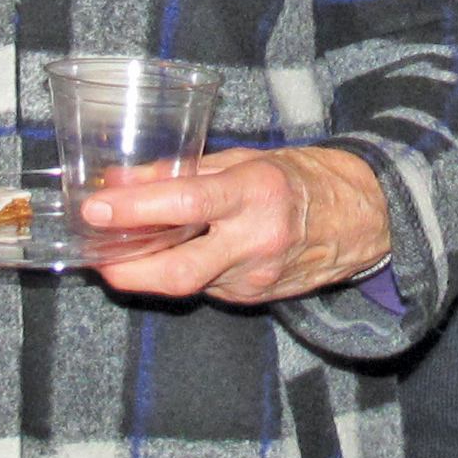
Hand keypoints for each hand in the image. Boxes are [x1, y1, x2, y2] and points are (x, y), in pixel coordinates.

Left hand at [86, 145, 391, 304]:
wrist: (362, 219)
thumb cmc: (302, 178)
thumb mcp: (244, 159)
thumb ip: (184, 172)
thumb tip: (122, 179)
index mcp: (256, 192)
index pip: (186, 203)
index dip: (135, 209)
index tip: (96, 207)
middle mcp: (257, 240)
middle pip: (180, 271)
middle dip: (128, 270)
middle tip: (95, 254)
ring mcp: (258, 276)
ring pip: (188, 284)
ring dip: (149, 270)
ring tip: (120, 250)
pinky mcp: (256, 297)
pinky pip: (207, 287)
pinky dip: (181, 272)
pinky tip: (169, 256)